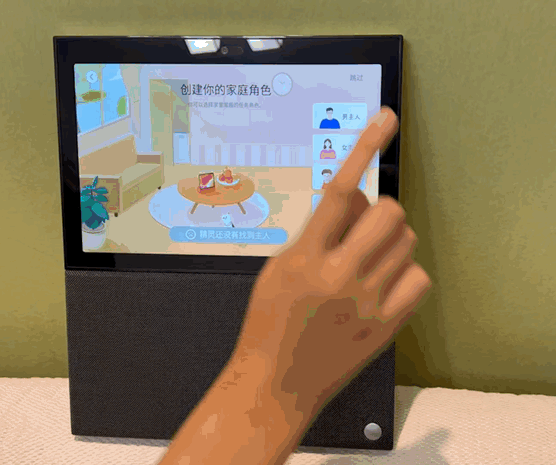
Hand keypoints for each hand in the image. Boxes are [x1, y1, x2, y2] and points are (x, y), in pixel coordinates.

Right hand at [233, 107, 432, 410]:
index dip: (363, 148)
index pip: (339, 190)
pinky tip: (382, 283)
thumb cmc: (268, 321)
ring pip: (406, 242)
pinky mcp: (387, 325)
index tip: (385, 119)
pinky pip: (419, 278)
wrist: (276, 381)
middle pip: (387, 212)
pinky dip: (404, 272)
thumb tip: (352, 201)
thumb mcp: (278, 267)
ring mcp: (368, 302)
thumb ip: (314, 232)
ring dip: (390, 240)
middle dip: (377, 211)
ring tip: (367, 260)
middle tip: (362, 227)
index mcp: (305, 257)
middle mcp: (340, 276)